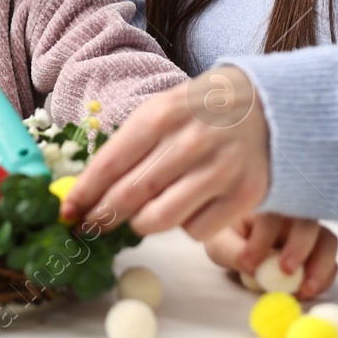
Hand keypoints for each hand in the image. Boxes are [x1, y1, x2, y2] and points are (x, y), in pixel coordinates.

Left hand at [62, 65, 268, 239]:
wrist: (270, 106)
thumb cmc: (202, 112)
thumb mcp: (163, 110)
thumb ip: (129, 145)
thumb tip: (87, 190)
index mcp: (161, 115)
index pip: (109, 163)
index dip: (83, 194)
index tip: (66, 213)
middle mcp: (190, 142)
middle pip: (129, 196)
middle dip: (102, 217)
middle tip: (91, 226)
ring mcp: (220, 170)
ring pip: (159, 220)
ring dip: (141, 224)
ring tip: (142, 215)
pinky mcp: (245, 196)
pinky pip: (197, 231)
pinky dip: (186, 227)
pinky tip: (190, 207)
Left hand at [203, 213, 337, 300]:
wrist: (238, 245)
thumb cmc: (229, 237)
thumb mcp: (220, 243)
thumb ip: (232, 251)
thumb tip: (252, 265)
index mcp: (266, 204)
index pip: (271, 214)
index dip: (263, 238)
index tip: (249, 263)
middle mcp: (292, 214)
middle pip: (308, 222)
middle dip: (300, 247)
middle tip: (286, 270)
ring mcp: (309, 233)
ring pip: (327, 240)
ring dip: (320, 265)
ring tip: (305, 288)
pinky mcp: (318, 252)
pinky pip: (332, 262)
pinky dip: (324, 278)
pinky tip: (304, 291)